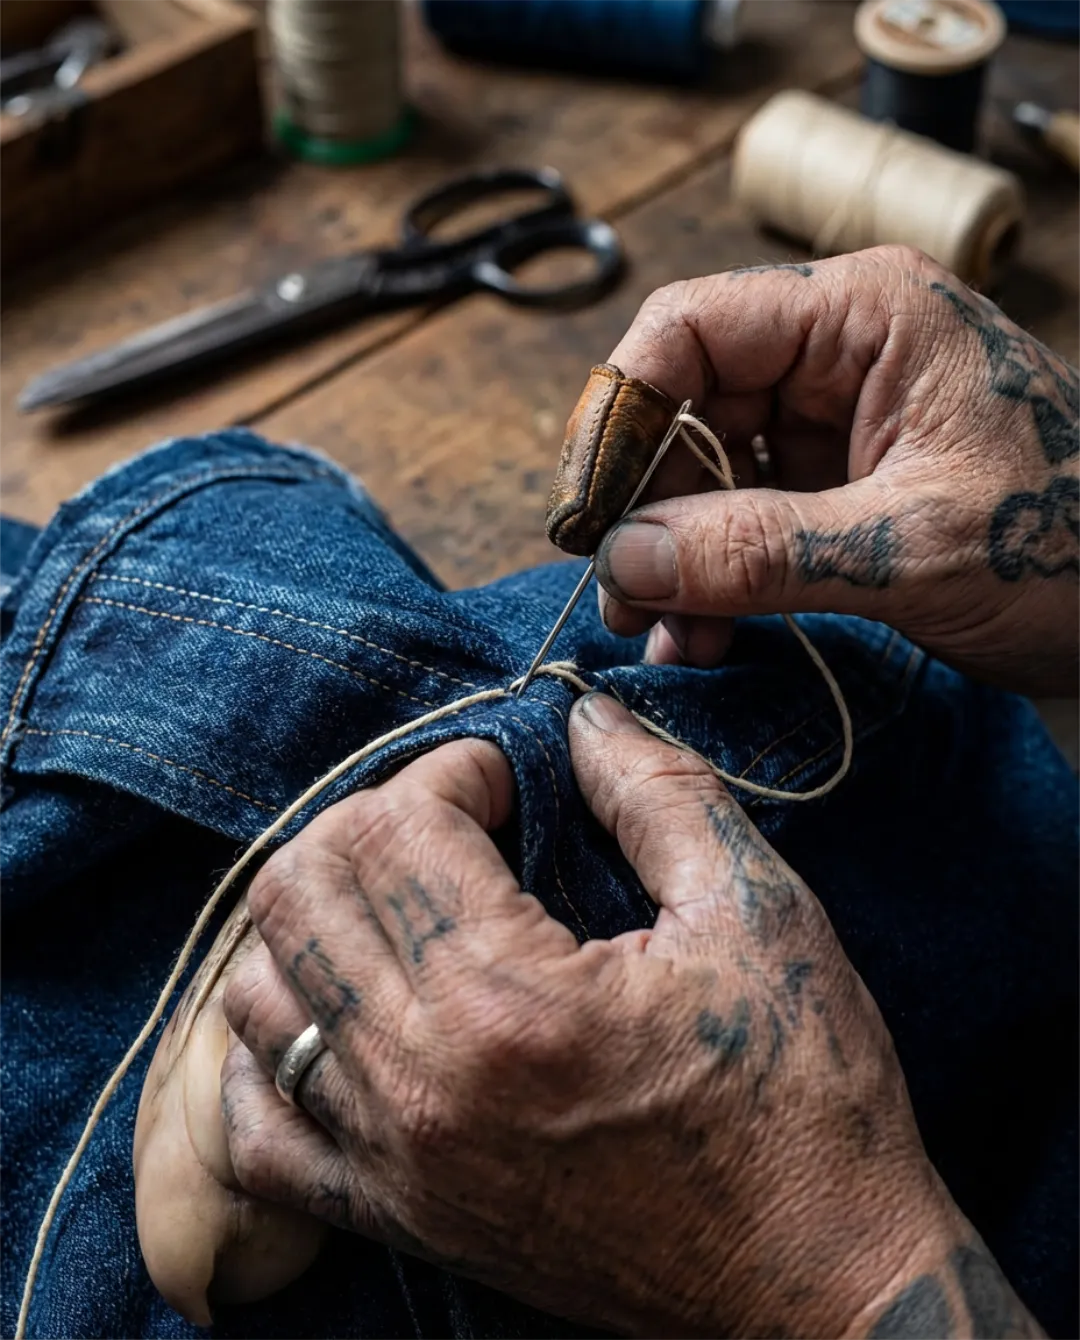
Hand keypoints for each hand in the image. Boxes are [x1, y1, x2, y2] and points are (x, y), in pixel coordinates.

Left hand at [219, 706, 1043, 1338]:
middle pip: (299, 887)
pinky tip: (344, 1014)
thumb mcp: (759, 915)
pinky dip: (273, 1050)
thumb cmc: (803, 1100)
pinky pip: (257, 1130)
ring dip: (317, 916)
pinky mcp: (397, 1218)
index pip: (395, 827)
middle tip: (457, 830)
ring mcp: (395, 1160)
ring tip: (408, 905)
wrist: (812, 1283)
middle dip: (373, 823)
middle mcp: (421, 1082)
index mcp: (511, 1000)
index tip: (515, 783)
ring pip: (254, 991)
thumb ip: (660, 792)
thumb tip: (586, 715)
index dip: (455, 771)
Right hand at [576, 247, 1077, 695]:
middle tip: (621, 598)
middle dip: (644, 508)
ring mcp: (834, 422)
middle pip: (684, 406)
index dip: (620, 415)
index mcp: (866, 316)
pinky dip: (709, 580)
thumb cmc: (1072, 548)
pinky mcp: (834, 487)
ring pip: (700, 473)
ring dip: (670, 558)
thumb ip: (760, 549)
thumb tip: (624, 558)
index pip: (691, 328)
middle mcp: (838, 355)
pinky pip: (737, 521)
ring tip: (664, 635)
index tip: (585, 513)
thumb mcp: (910, 548)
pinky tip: (699, 636)